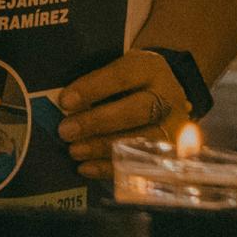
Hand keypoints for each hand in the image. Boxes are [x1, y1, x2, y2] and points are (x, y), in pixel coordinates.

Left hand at [57, 49, 191, 180]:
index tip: (65, 102)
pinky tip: (86, 168)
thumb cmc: (127, 81)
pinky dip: (111, 168)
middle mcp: (168, 98)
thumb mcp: (115, 67)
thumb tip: (61, 105)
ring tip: (74, 150)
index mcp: (150, 68)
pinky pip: (141, 165)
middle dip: (97, 122)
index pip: (121, 76)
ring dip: (103, 147)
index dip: (92, 89)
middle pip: (136, 111)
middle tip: (66, 131)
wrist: (162, 94)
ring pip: (141, 141)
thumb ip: (93, 83)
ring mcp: (174, 128)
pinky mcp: (171, 154)